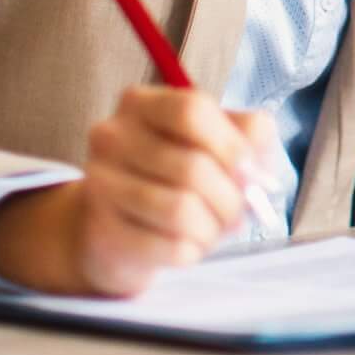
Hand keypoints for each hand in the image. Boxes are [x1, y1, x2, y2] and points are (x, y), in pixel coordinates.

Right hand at [0, 87, 282, 297]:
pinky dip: (193, 251)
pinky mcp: (102, 231)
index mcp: (141, 103)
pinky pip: (169, 247)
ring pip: (180, 209)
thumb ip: (248, 138)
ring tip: (213, 230)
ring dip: (213, 228)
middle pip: (192, 166)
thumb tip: (254, 170)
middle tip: (238, 212)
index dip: (232, 145)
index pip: (192, 110)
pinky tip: (189, 246)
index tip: (251, 172)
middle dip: (231, 198)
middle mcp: (111, 136)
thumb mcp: (217, 142)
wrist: (123, 227)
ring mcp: (100, 184)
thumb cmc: (178, 176)